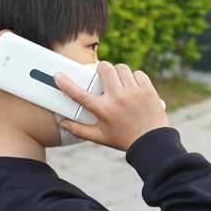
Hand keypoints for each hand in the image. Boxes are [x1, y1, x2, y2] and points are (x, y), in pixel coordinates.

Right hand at [53, 61, 169, 151]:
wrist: (152, 143)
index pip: (80, 94)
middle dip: (101, 68)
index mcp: (104, 110)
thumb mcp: (100, 137)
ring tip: (119, 82)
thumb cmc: (124, 139)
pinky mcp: (148, 90)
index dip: (66, 83)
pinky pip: (138, 73)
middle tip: (102, 75)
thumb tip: (62, 123)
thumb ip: (79, 130)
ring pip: (121, 68)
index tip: (58, 75)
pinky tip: (133, 86)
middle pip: (104, 68)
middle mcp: (118, 98)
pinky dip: (135, 78)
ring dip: (118, 72)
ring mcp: (134, 92)